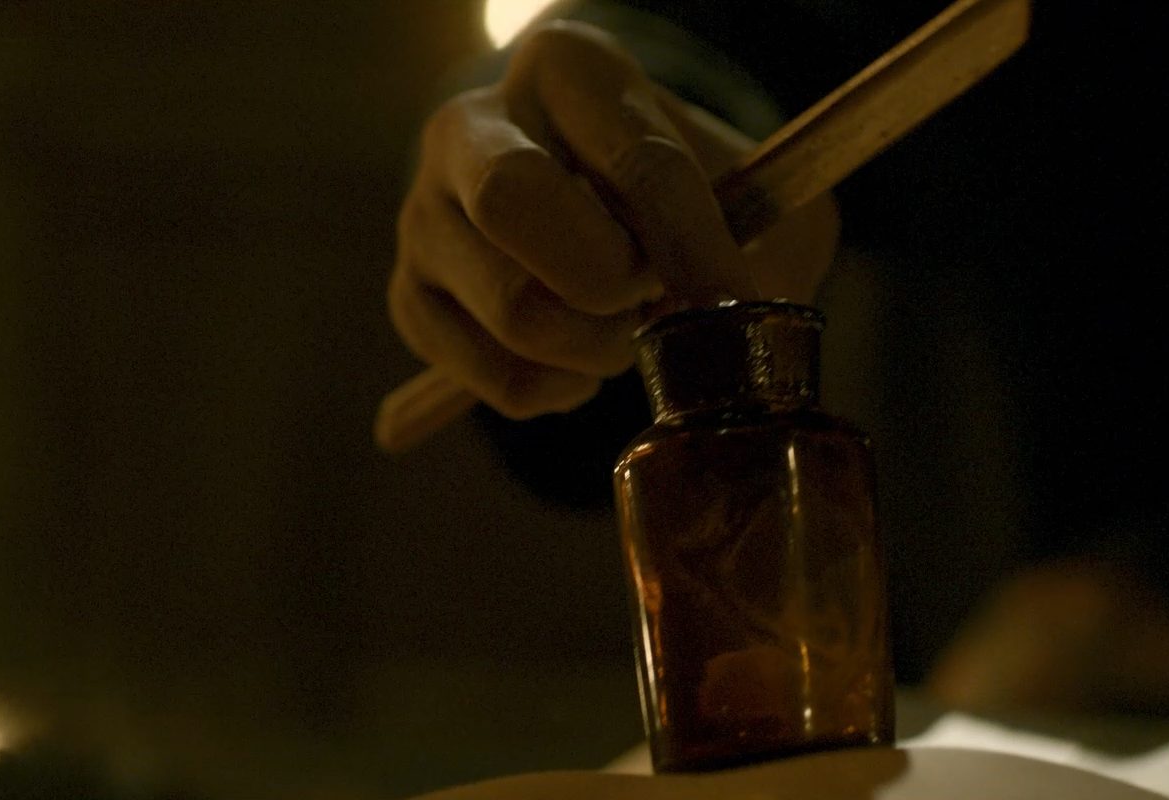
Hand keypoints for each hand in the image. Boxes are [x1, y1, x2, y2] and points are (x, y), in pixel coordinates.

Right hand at [387, 20, 837, 418]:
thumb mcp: (751, 186)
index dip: (693, 243)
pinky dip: (560, 388)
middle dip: (607, 278)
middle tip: (651, 299)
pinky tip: (580, 355)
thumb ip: (757, 229)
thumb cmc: (690, 198)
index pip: (635, 159)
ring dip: (598, 347)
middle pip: (511, 200)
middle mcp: (470, 125)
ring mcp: (424, 213)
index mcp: (565, 68)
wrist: (617, 222)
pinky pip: (496, 376)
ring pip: (513, 309)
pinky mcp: (411, 296)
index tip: (732, 294)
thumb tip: (728, 308)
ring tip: (625, 327)